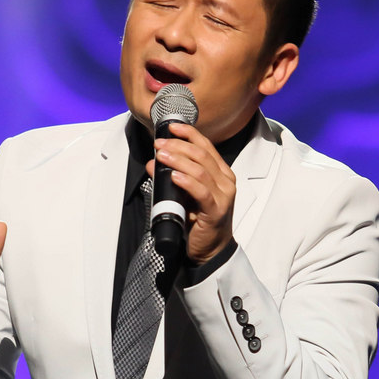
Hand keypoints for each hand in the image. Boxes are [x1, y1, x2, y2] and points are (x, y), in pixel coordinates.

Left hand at [149, 123, 235, 262]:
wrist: (210, 250)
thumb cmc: (199, 221)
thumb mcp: (184, 194)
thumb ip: (172, 177)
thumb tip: (153, 163)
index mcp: (221, 173)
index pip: (206, 146)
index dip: (189, 134)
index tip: (171, 127)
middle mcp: (225, 181)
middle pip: (202, 155)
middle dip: (178, 146)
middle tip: (159, 144)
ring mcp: (223, 195)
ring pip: (201, 170)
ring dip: (178, 160)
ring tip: (161, 156)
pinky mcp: (216, 210)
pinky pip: (201, 191)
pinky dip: (186, 181)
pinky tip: (174, 176)